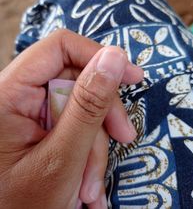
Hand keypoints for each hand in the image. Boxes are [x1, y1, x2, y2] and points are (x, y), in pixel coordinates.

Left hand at [0, 30, 142, 208]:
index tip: (132, 76)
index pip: (59, 48)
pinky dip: (86, 148)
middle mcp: (17, 95)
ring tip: (91, 186)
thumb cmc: (22, 207)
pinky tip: (84, 180)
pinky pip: (74, 122)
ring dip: (95, 142)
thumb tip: (114, 57)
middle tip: (123, 138)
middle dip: (101, 113)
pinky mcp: (40, 124)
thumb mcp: (62, 158)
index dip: (98, 55)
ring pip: (79, 105)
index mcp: (8, 93)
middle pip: (75, 80)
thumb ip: (88, 104)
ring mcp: (29, 111)